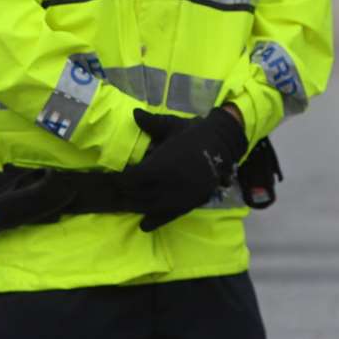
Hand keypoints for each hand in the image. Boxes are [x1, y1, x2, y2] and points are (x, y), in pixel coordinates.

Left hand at [120, 108, 245, 231]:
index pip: (131, 178)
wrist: (222, 143)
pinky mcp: (188, 202)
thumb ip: (151, 123)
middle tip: (117, 194)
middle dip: (125, 195)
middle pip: (137, 195)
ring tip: (128, 206)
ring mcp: (178, 195)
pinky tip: (144, 224)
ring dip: (136, 207)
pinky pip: (167, 216)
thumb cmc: (194, 133)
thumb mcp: (172, 126)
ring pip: (150, 207)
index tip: (116, 178)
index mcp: (161, 163)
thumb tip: (134, 113)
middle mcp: (167, 182)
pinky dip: (154, 221)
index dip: (121, 180)